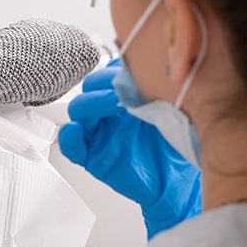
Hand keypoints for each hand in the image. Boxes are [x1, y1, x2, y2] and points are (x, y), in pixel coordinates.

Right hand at [59, 58, 201, 238]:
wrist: (178, 181)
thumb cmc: (175, 147)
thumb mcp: (170, 111)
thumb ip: (154, 89)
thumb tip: (146, 65)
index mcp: (123, 99)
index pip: (106, 76)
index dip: (112, 70)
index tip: (128, 70)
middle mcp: (108, 114)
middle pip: (88, 90)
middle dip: (101, 84)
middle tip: (122, 88)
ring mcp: (98, 134)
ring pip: (78, 112)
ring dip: (90, 103)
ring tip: (112, 103)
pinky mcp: (92, 157)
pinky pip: (72, 147)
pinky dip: (69, 138)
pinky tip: (74, 131)